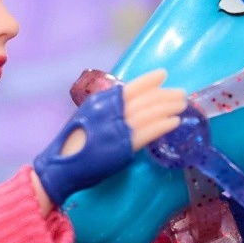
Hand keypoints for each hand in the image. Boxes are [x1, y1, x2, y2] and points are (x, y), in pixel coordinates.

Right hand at [59, 70, 185, 155]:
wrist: (61, 167)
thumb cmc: (73, 146)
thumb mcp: (88, 119)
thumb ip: (106, 112)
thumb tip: (129, 107)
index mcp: (99, 102)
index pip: (129, 87)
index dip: (148, 80)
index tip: (163, 75)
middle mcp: (108, 110)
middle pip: (143, 99)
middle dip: (165, 95)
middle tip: (181, 94)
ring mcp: (116, 127)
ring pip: (149, 112)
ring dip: (168, 107)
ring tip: (183, 106)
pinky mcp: (123, 146)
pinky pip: (149, 131)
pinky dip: (163, 125)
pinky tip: (175, 122)